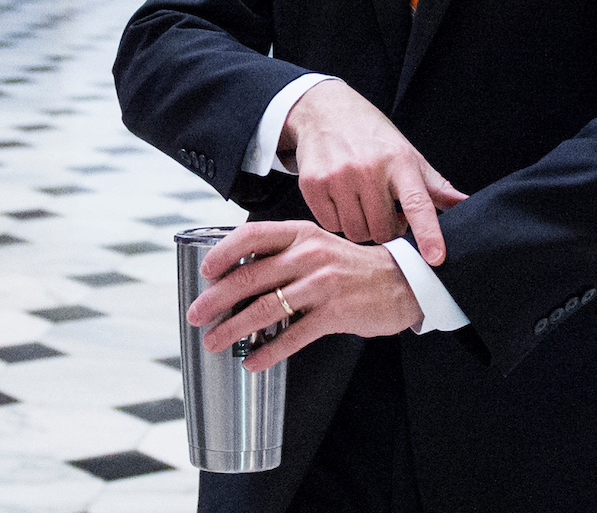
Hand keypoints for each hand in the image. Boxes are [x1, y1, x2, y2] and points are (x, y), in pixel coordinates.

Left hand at [187, 220, 424, 369]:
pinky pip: (293, 336)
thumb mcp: (317, 246)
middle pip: (251, 276)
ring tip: (215, 342)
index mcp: (301, 234)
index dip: (223, 252)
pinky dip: (269, 352)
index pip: (252, 235)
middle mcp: (309, 255)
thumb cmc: (350, 268)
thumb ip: (282, 255)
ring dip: (234, 328)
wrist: (401, 282)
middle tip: (196, 315)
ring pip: (266, 307)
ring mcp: (322, 284)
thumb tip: (236, 275)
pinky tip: (254, 362)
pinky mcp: (335, 313)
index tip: (204, 271)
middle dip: (216, 299)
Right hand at [282, 80, 466, 258]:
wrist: (326, 111)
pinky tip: (340, 197)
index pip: (418, 203)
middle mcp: (368, 168)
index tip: (436, 257)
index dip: (428, 233)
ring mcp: (338, 176)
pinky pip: (331, 226)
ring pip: (356, 233)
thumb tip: (466, 204)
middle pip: (383, 231)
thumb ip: (436, 186)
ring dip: (361, 225)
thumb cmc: (373, 137)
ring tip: (361, 201)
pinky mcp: (312, 184)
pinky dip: (338, 218)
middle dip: (386, 227)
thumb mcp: (408, 155)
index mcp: (399, 162)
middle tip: (383, 207)